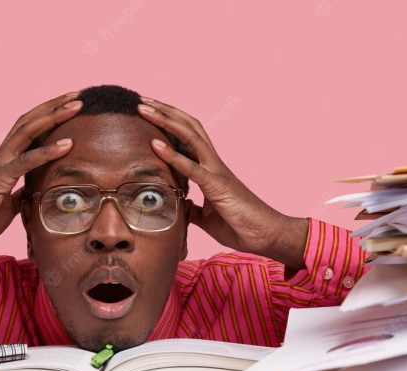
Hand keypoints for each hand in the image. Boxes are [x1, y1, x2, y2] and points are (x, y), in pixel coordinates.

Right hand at [0, 92, 81, 257]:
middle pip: (29, 122)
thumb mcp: (8, 206)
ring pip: (27, 131)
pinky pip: (25, 162)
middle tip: (78, 95)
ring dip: (53, 117)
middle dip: (54, 107)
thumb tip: (33, 191)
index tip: (69, 108)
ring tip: (76, 105)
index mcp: (4, 163)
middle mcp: (1, 157)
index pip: (29, 133)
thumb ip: (20, 194)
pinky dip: (47, 152)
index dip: (48, 118)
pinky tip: (67, 144)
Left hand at [137, 97, 308, 269]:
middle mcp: (213, 163)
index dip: (168, 122)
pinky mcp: (217, 185)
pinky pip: (192, 167)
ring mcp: (216, 171)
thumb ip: (193, 208)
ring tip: (143, 108)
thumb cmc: (239, 226)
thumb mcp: (207, 217)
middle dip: (164, 111)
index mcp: (210, 169)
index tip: (148, 112)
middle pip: (188, 126)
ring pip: (190, 136)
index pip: (188, 136)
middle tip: (140, 100)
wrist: (266, 236)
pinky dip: (172, 155)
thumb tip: (178, 206)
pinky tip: (154, 144)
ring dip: (165, 120)